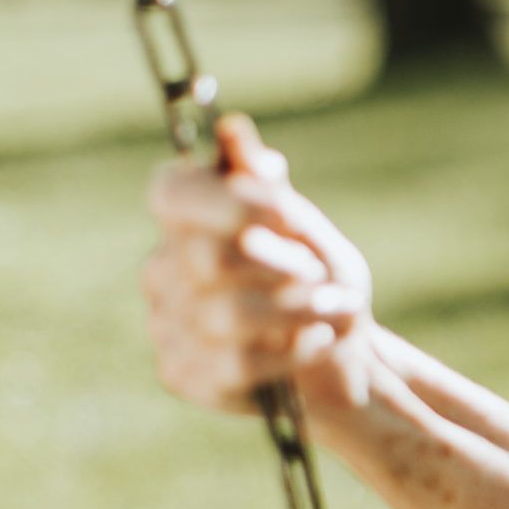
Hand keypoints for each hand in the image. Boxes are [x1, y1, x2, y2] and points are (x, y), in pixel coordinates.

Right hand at [143, 115, 373, 415]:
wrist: (345, 359)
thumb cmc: (321, 284)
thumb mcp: (307, 231)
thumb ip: (267, 189)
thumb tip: (230, 131)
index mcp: (187, 222)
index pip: (172, 193)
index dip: (227, 200)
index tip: (286, 212)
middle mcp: (163, 271)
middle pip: (209, 258)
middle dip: (283, 266)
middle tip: (318, 274)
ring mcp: (166, 326)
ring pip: (226, 315)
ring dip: (298, 310)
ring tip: (335, 309)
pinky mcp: (184, 376)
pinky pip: (235, 363)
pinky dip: (291, 351)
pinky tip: (317, 342)